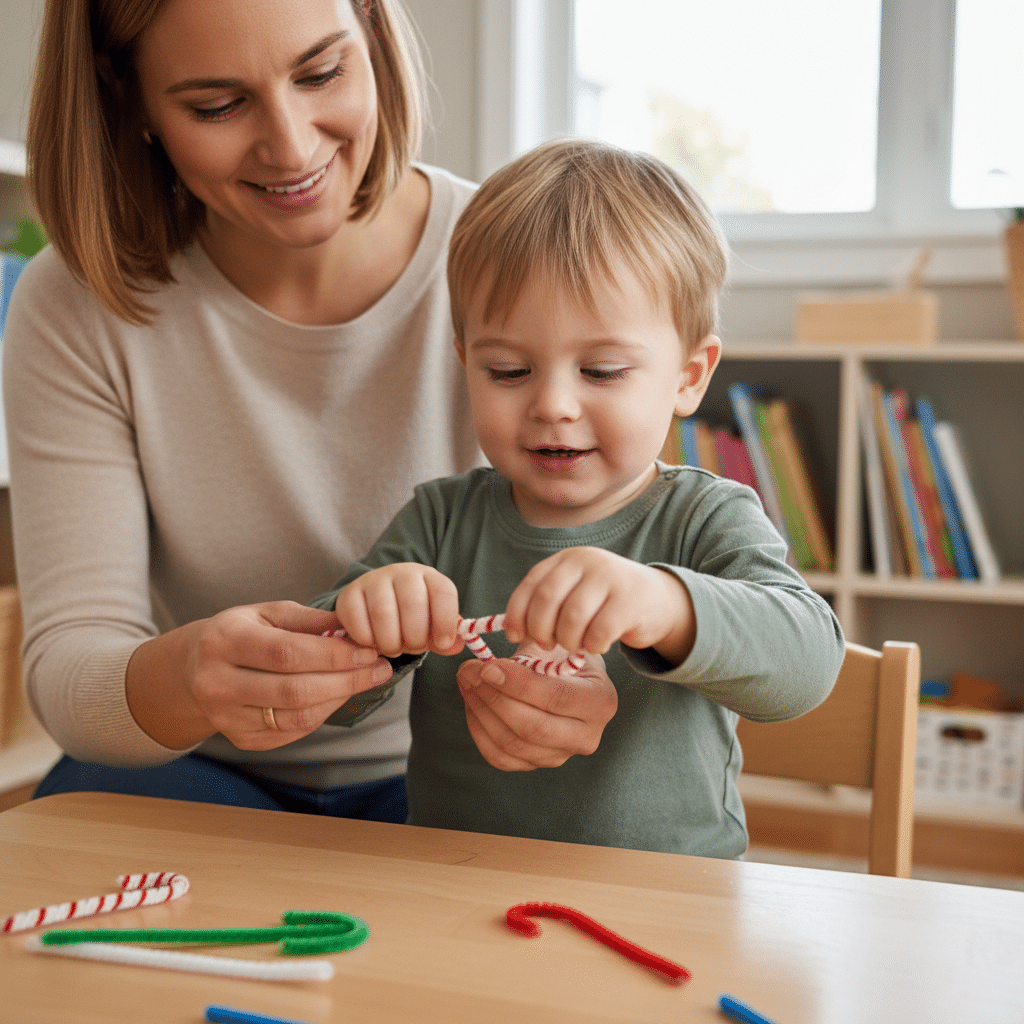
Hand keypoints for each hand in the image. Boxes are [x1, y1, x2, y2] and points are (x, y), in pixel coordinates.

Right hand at [126, 601, 394, 751]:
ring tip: (364, 680)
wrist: (194, 669)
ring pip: (295, 717)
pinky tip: (338, 695)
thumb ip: (307, 619)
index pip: (287, 653)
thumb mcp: (267, 612)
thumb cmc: (241, 633)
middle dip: (346, 680)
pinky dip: (322, 714)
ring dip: (339, 699)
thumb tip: (350, 626)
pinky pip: (291, 732)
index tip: (369, 650)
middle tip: (380, 669)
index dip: (333, 655)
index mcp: (224, 641)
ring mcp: (224, 716)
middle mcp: (217, 682)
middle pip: (294, 690)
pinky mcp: (238, 738)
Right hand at [333, 564, 463, 658]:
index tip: (443, 644)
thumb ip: (446, 637)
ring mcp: (373, 580)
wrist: (374, 606)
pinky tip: (373, 643)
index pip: (443, 592)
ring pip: (384, 614)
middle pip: (413, 604)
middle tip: (413, 647)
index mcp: (429, 577)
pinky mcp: (349, 594)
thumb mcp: (432, 626)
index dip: (446, 621)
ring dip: (391, 642)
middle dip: (415, 637)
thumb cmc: (411, 619)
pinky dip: (368, 641)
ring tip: (394, 648)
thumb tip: (454, 644)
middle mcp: (402, 572)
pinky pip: (357, 621)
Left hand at [456, 648, 617, 769]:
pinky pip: (499, 756)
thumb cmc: (561, 655)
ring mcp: (561, 756)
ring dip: (481, 710)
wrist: (567, 679)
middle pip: (533, 728)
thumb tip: (488, 664)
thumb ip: (532, 647)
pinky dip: (478, 729)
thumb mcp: (557, 643)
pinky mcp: (536, 764)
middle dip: (494, 698)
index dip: (518, 684)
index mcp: (601, 701)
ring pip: (512, 744)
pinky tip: (471, 701)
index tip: (488, 666)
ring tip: (466, 680)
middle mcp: (587, 736)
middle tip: (469, 670)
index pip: (556, 698)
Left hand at [503, 547, 695, 664]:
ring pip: (571, 618)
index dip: (517, 614)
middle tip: (548, 645)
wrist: (657, 599)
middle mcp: (586, 561)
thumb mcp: (573, 593)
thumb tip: (511, 631)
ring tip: (575, 645)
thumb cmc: (604, 603)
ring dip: (568, 641)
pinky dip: (592, 646)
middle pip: (546, 600)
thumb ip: (544, 605)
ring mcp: (609, 577)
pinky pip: (599, 632)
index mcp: (566, 559)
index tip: (515, 636)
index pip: (531, 584)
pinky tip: (596, 645)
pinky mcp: (630, 600)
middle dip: (540, 630)